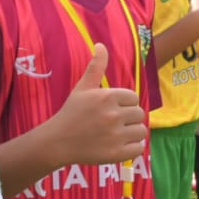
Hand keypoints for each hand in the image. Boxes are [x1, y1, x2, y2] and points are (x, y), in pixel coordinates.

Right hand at [49, 44, 147, 165]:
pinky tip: (119, 145)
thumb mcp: (82, 88)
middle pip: (139, 114)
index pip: (133, 98)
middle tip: (112, 123)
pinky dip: (132, 148)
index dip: (124, 104)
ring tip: (117, 134)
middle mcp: (113, 115)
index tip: (110, 109)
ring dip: (132, 133)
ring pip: (141, 131)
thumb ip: (95, 67)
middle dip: (128, 118)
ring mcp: (115, 136)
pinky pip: (139, 148)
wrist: (57, 141)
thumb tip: (101, 45)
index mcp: (107, 97)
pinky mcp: (117, 154)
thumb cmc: (71, 113)